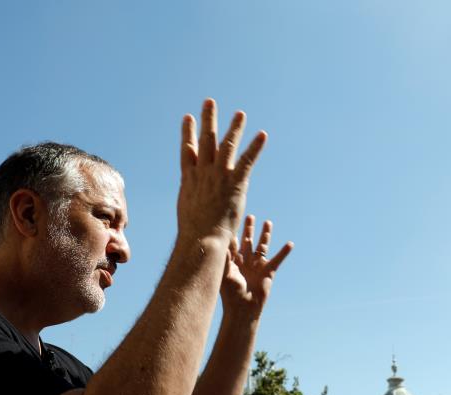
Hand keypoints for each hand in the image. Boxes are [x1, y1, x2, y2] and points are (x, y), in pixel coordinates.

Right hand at [178, 99, 266, 241]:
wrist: (201, 237)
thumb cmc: (194, 233)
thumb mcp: (188, 212)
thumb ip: (192, 201)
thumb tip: (194, 207)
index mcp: (189, 179)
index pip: (188, 151)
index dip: (188, 133)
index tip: (188, 118)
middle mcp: (202, 172)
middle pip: (205, 140)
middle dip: (208, 119)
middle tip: (209, 102)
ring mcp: (218, 176)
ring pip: (226, 145)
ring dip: (234, 128)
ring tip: (240, 113)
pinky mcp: (234, 182)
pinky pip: (247, 160)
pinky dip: (255, 147)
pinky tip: (262, 135)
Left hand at [221, 215, 292, 319]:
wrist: (244, 308)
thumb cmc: (231, 294)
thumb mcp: (225, 274)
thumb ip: (224, 259)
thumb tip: (223, 243)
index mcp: (233, 262)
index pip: (233, 244)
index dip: (234, 234)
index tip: (232, 222)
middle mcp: (246, 262)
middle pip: (248, 241)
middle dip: (249, 229)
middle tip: (250, 216)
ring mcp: (257, 266)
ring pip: (262, 246)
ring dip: (265, 235)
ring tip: (267, 222)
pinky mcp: (268, 272)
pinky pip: (278, 259)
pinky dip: (284, 252)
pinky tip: (290, 244)